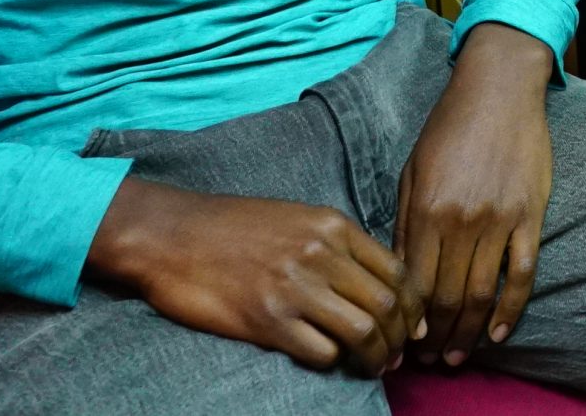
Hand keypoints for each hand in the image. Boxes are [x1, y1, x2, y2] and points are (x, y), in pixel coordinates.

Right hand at [87, 179, 418, 374]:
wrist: (172, 235)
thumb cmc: (234, 228)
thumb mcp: (297, 218)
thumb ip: (338, 245)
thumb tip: (377, 284)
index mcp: (333, 226)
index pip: (396, 270)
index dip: (412, 305)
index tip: (412, 324)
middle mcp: (321, 254)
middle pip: (387, 304)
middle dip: (399, 337)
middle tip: (396, 355)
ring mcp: (295, 288)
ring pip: (364, 331)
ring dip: (375, 356)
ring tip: (373, 367)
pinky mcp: (268, 320)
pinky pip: (322, 351)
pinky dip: (333, 362)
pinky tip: (327, 359)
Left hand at [396, 21, 553, 365]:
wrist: (499, 88)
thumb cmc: (449, 126)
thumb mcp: (412, 172)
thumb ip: (405, 225)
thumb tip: (401, 277)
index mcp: (428, 210)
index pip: (416, 285)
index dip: (410, 322)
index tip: (405, 344)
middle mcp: (463, 221)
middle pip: (449, 297)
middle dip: (437, 337)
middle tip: (432, 359)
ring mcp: (500, 220)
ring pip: (483, 293)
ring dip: (470, 332)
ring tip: (460, 354)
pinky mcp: (530, 215)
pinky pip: (522, 272)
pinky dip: (510, 308)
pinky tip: (499, 331)